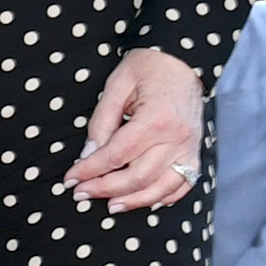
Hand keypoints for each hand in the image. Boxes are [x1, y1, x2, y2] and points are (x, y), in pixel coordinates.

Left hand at [64, 49, 203, 213]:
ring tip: (110, 206)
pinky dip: (163, 197)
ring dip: (133, 201)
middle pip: (137, 177)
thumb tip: (88, 155)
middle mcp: (176, 138)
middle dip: (105, 189)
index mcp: (156, 118)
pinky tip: (143, 200)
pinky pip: (182, 184)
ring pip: (160, 188)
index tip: (71, 179)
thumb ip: (101, 122)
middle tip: (82, 193)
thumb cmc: (148, 67)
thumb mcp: (116, 85)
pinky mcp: (195, 152)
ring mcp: (189, 148)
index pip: (116, 155)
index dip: (90, 170)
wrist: (184, 60)